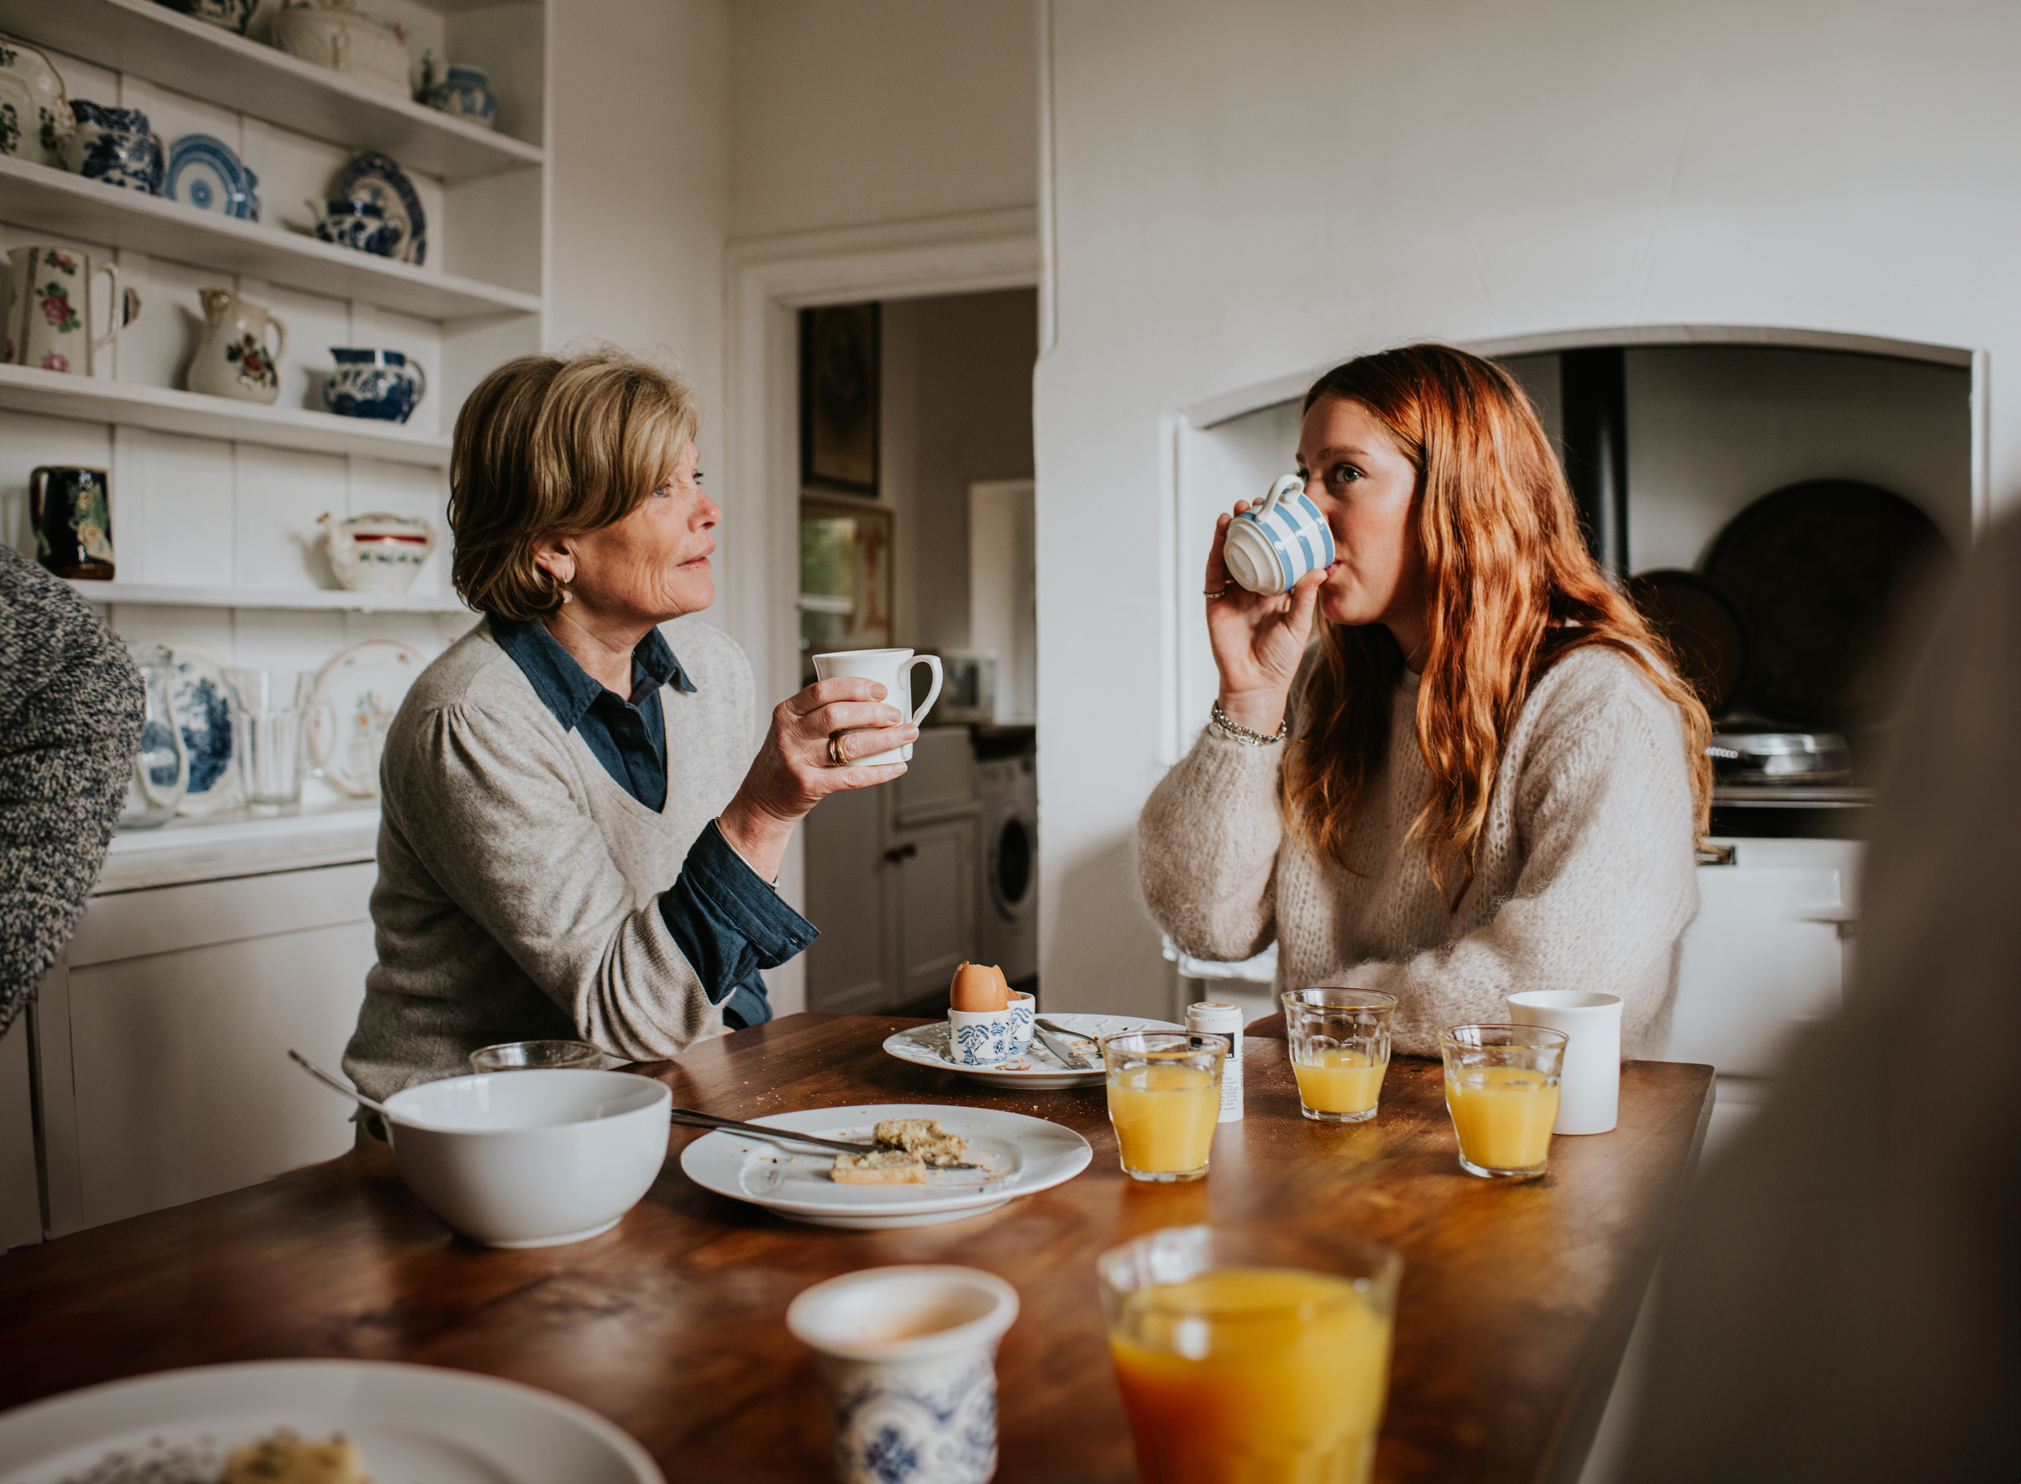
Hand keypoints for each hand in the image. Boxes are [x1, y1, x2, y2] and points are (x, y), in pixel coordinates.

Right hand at [717, 677, 916, 878]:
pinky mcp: (809, 786)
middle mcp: (790, 735)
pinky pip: (852, 778)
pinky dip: (880, 772)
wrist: (761, 801)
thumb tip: (873, 702)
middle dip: (873, 712)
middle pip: (837, 715)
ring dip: (884, 738)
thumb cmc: (785, 760)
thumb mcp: (790, 729)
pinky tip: (897, 766)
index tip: (880, 689)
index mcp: (786, 713)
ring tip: (906, 733)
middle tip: (895, 713)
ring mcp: (799, 761)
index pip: (822, 691)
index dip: (855, 687)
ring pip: (849, 745)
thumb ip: (818, 714)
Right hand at [1205, 501, 1327, 733]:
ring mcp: (1233, 593)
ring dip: (1233, 531)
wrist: (1256, 685)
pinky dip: (1217, 550)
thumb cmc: (1280, 659)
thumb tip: (1318, 569)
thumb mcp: (1299, 624)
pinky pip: (1215, 571)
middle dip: (1253, 526)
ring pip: (1232, 554)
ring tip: (1239, 511)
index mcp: (1276, 591)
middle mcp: (1253, 587)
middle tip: (1258, 504)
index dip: (1276, 533)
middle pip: (1251, 548)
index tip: (1283, 512)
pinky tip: (1222, 531)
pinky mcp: (1216, 601)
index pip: (1276, 554)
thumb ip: (1305, 597)